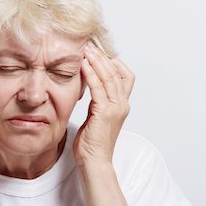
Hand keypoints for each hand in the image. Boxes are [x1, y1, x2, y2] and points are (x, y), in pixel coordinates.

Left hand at [73, 41, 134, 165]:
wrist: (94, 162)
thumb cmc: (92, 142)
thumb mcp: (96, 117)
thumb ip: (97, 102)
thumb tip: (89, 87)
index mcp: (122, 105)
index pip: (124, 75)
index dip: (112, 61)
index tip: (97, 50)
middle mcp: (122, 104)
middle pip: (117, 71)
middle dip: (103, 55)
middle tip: (89, 43)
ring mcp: (116, 108)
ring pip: (109, 76)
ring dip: (97, 60)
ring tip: (85, 48)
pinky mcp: (105, 113)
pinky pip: (98, 87)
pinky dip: (91, 74)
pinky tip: (82, 64)